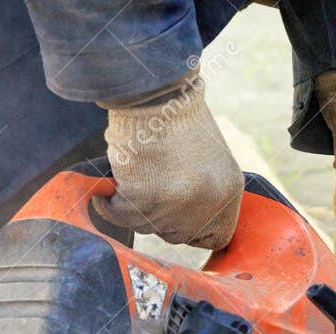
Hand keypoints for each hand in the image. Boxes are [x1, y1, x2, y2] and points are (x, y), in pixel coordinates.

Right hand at [97, 74, 241, 250]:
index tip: (176, 219)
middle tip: (148, 193)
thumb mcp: (209, 159)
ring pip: (149, 228)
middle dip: (161, 219)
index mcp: (228, 192)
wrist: (155, 94)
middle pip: (180, 236)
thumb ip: (205, 191)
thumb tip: (186, 218)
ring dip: (134, 210)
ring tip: (129, 183)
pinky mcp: (146, 201)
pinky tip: (106, 192)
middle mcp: (208, 204)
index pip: (218, 237)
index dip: (194, 231)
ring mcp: (177, 206)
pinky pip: (121, 216)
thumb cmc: (177, 119)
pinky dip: (109, 205)